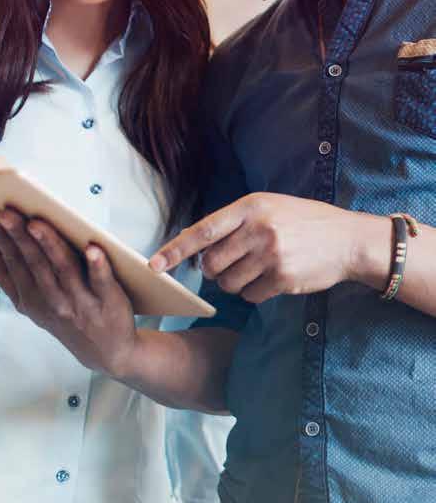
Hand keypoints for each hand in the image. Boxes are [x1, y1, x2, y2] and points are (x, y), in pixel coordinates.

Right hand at [0, 211, 138, 377]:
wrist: (105, 352)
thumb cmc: (63, 317)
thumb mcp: (28, 303)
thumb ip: (3, 276)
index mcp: (31, 297)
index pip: (14, 263)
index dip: (2, 241)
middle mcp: (53, 299)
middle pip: (35, 263)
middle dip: (19, 237)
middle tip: (6, 213)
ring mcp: (81, 301)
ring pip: (64, 268)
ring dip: (50, 245)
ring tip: (37, 224)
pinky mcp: (108, 300)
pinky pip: (102, 282)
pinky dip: (98, 266)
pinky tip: (93, 249)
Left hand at [150, 193, 372, 304]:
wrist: (348, 240)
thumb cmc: (302, 222)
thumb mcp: (268, 208)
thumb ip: (233, 223)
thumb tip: (193, 246)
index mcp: (250, 207)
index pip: (202, 231)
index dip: (175, 249)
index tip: (154, 264)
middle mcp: (258, 229)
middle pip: (211, 263)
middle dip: (213, 270)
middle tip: (230, 265)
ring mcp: (271, 255)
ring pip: (228, 283)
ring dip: (235, 283)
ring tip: (256, 269)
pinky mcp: (283, 279)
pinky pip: (250, 295)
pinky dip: (255, 292)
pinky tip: (272, 279)